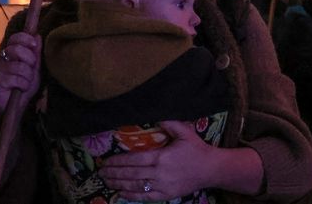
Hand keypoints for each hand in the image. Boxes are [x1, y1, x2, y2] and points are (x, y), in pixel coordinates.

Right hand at [0, 32, 40, 111]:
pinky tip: (20, 88)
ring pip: (19, 66)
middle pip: (16, 49)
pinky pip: (16, 79)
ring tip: (26, 82)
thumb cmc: (24, 85)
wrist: (16, 105)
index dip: (26, 39)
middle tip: (31, 69)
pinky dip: (23, 85)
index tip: (34, 45)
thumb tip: (37, 35)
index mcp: (10, 53)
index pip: (15, 38)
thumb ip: (35, 52)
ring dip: (28, 76)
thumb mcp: (34, 68)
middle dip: (30, 59)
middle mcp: (1, 59)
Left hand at [100, 120, 216, 199]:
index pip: (134, 160)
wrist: (210, 169)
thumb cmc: (197, 149)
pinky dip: (132, 195)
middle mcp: (159, 173)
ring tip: (107, 181)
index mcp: (162, 157)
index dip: (119, 161)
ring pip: (136, 186)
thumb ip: (170, 123)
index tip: (106, 161)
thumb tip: (155, 115)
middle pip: (131, 173)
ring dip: (119, 184)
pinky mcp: (166, 195)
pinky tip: (122, 194)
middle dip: (114, 173)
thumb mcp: (185, 132)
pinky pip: (146, 197)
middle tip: (101, 172)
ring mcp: (162, 186)